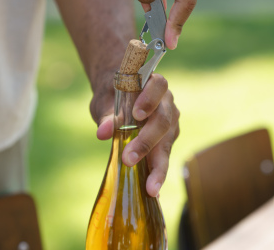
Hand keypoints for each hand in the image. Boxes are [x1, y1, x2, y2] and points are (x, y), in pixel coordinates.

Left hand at [90, 73, 179, 197]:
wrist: (118, 94)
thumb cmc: (112, 94)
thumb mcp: (104, 101)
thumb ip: (106, 115)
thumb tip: (102, 133)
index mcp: (153, 83)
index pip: (158, 86)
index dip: (150, 99)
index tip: (136, 114)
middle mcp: (167, 102)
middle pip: (163, 120)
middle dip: (146, 142)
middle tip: (128, 159)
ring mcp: (170, 121)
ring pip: (168, 142)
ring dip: (158, 165)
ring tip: (150, 187)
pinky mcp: (168, 139)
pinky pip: (165, 155)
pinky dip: (158, 171)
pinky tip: (153, 189)